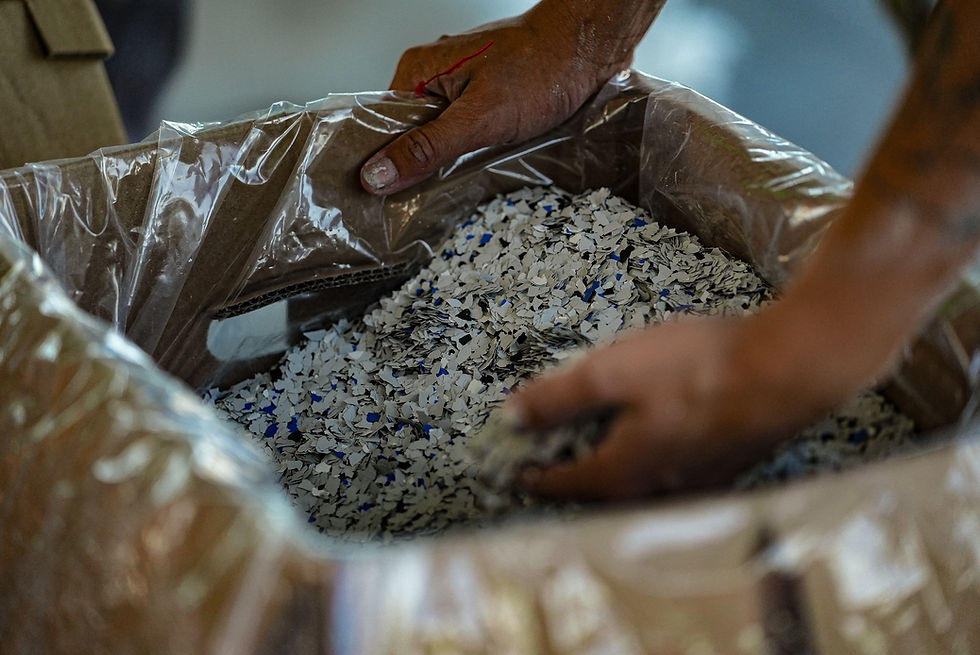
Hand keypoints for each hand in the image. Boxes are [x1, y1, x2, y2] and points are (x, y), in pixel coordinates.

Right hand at [360, 0, 661, 194]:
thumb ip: (427, 149)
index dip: (380, 166)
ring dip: (446, 163)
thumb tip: (377, 175)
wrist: (591, 47)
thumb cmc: (543, 68)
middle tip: (423, 201)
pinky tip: (479, 165)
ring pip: (436, 138)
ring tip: (458, 181)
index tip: (380, 203)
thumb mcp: (480, 119)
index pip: (379, 129)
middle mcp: (432, 76)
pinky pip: (461, 134)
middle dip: (417, 168)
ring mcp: (458, 87)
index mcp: (417, 72)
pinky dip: (468, 153)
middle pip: (407, 137)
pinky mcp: (482, 99)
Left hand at [507, 309, 888, 500]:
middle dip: (571, 471)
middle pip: (600, 488)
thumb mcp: (613, 372)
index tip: (512, 471)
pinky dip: (646, 454)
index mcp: (624, 475)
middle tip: (550, 453)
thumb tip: (511, 418)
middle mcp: (658, 491)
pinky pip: (668, 469)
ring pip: (636, 481)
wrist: (792, 367)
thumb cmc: (701, 368)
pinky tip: (653, 429)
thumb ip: (558, 398)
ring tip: (598, 439)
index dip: (531, 473)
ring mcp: (695, 483)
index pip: (562, 483)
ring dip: (611, 464)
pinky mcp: (722, 464)